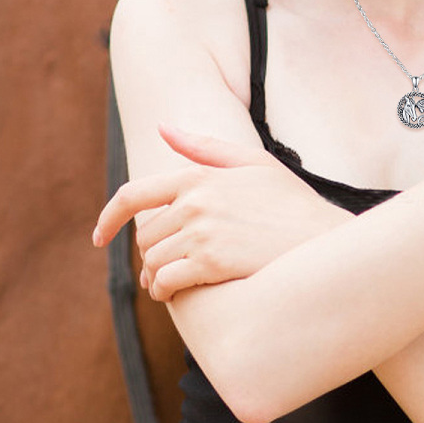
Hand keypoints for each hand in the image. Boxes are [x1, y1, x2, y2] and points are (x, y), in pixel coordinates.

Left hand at [92, 124, 351, 301]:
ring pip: (152, 263)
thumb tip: (163, 127)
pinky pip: (166, 283)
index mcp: (200, 176)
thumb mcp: (255, 163)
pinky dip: (166, 292)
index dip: (108, 218)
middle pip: (145, 237)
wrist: (324, 241)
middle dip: (154, 253)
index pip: (133, 194)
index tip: (99, 236)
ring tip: (178, 281)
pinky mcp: (211, 263)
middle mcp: (195, 202)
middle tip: (177, 263)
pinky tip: (179, 294)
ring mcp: (202, 233)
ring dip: (158, 277)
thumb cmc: (292, 203)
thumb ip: (204, 147)